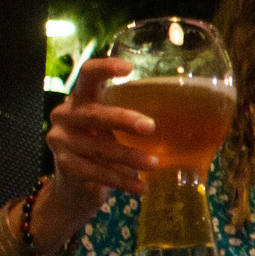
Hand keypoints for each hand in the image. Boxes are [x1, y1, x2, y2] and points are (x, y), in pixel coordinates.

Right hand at [36, 57, 155, 240]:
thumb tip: (194, 112)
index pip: (87, 74)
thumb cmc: (105, 145)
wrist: (77, 185)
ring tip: (153, 164)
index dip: (104, 68)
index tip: (129, 69)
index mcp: (81, 97)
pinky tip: (141, 187)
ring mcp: (60, 140)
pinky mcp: (63, 165)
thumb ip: (136, 117)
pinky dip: (120, 180)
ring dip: (128, 157)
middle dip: (123, 120)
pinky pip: (94, 172)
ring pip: (97, 147)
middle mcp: (65, 115)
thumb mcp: (114, 126)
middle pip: (94, 113)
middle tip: (151, 128)